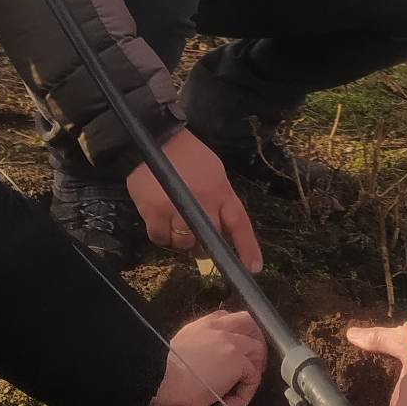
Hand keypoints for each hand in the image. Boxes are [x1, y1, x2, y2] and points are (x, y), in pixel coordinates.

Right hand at [125, 128, 263, 272]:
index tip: (253, 267)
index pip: (238, 223)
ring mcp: (175, 208)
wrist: (156, 137)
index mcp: (220, 190)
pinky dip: (162, 235)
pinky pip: (161, 239)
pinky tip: (162, 220)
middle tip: (198, 239)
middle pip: (208, 241)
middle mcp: (201, 201)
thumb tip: (221, 232)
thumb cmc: (189, 156)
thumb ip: (219, 200)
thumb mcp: (214, 172)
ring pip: (183, 244)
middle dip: (205, 246)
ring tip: (176, 222)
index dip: (247, 247)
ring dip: (181, 240)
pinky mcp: (152, 211)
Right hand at [148, 309, 267, 405]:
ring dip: (253, 369)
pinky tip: (228, 404)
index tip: (231, 352)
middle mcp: (218, 328)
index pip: (226, 319)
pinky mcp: (238, 362)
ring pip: (257, 348)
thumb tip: (202, 370)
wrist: (162, 380)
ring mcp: (231, 343)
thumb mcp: (179, 352)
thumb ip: (196, 352)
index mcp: (202, 326)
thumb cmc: (163, 373)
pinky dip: (245, 393)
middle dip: (254, 341)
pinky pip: (253, 377)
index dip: (235, 334)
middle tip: (249, 365)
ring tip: (241, 389)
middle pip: (248, 324)